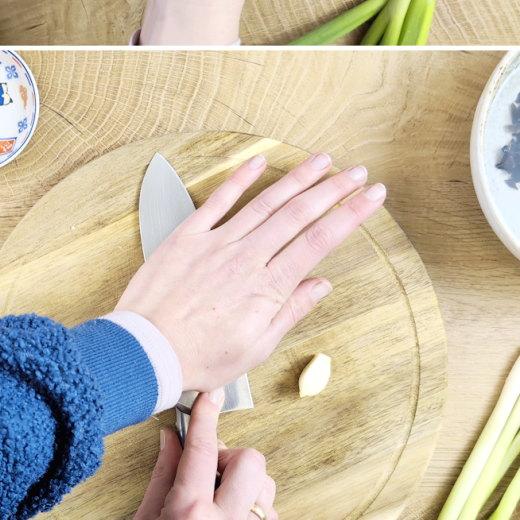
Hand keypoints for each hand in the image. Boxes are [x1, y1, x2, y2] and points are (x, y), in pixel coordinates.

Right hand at [94, 392, 277, 519]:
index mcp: (188, 515)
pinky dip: (253, 507)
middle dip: (230, 454)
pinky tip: (227, 519)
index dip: (205, 416)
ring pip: (266, 487)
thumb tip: (173, 437)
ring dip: (244, 481)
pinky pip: (270, 516)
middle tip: (205, 468)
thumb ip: (163, 476)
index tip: (207, 398)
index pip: (203, 448)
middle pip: (251, 461)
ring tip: (215, 497)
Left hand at [116, 144, 385, 393]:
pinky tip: (260, 161)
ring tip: (322, 160)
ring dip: (298, 177)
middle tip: (357, 172)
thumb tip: (321, 284)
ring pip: (266, 201)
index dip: (351, 215)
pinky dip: (241, 178)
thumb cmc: (199, 358)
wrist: (146, 352)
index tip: (372, 197)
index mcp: (268, 287)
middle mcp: (247, 258)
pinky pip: (219, 200)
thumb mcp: (256, 348)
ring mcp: (217, 243)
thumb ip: (290, 311)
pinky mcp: (188, 236)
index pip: (320, 240)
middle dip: (334, 188)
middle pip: (299, 213)